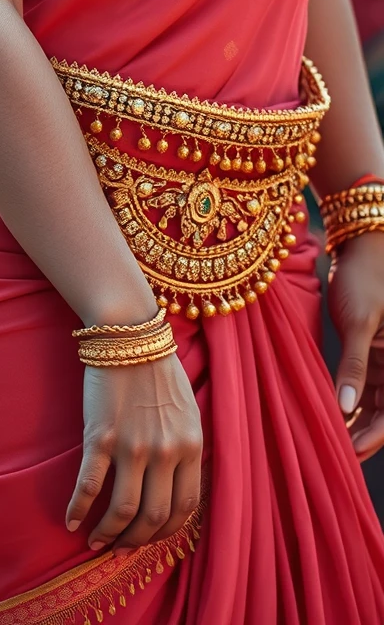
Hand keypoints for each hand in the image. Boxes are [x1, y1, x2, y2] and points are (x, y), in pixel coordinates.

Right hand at [66, 352, 201, 553]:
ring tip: (96, 542)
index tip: (148, 539)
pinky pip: (89, 486)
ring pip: (121, 511)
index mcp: (191, 447)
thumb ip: (186, 450)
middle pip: (152, 517)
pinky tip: (71, 521)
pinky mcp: (101, 437)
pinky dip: (78, 510)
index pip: (185, 510)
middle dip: (134, 541)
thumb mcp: (188, 412)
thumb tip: (177, 488)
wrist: (128, 335)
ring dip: (107, 534)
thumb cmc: (158, 371)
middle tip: (119, 548)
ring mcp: (132, 447)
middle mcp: (165, 453)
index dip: (165, 534)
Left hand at [329, 230, 383, 460]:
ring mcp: (383, 362)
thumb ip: (354, 366)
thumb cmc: (364, 280)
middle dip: (362, 436)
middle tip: (334, 454)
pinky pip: (360, 389)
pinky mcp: (367, 355)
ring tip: (327, 440)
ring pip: (372, 406)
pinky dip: (346, 403)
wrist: (357, 249)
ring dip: (353, 423)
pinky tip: (328, 418)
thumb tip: (346, 408)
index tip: (349, 452)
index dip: (374, 436)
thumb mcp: (358, 322)